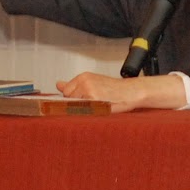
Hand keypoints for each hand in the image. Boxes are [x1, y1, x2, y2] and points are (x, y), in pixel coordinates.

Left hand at [55, 72, 185, 111]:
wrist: (131, 92)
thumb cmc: (114, 89)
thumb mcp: (93, 83)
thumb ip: (74, 85)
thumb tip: (58, 84)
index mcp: (83, 77)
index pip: (66, 92)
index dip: (73, 99)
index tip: (82, 102)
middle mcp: (84, 82)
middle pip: (69, 99)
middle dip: (77, 104)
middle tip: (93, 104)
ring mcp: (89, 91)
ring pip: (76, 106)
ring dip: (84, 110)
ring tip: (98, 106)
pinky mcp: (95, 100)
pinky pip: (84, 111)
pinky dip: (90, 113)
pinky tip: (100, 109)